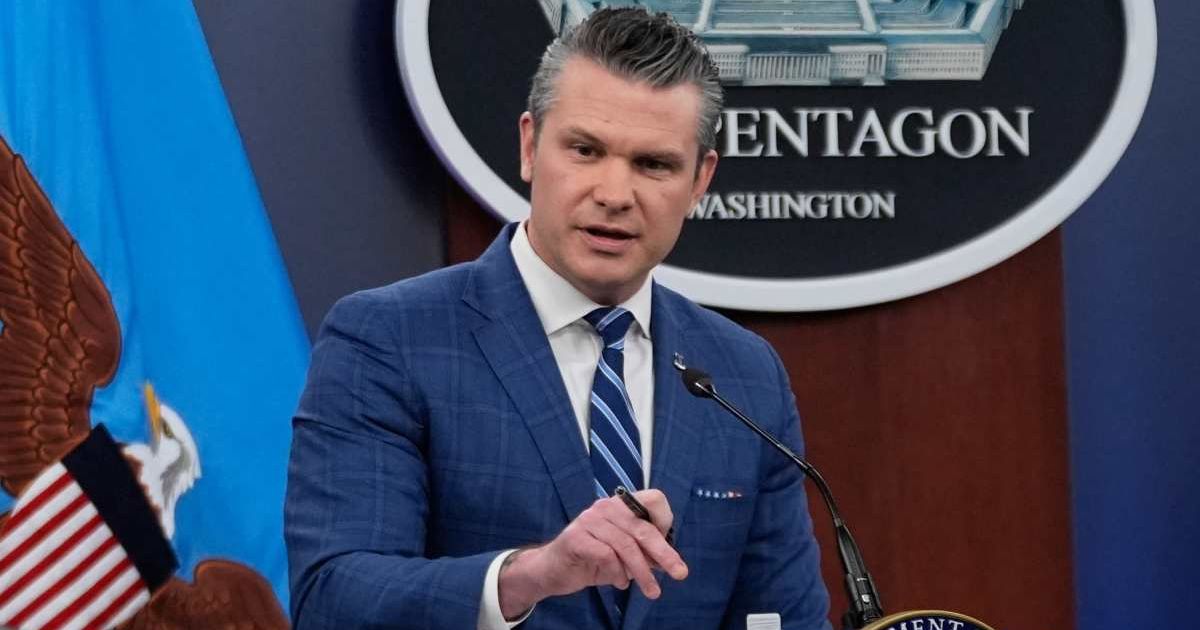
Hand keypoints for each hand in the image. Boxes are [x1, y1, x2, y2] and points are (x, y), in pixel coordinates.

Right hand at [497, 489, 687, 618]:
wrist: (552, 571)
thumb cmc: (592, 559)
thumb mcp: (624, 555)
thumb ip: (645, 553)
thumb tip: (670, 561)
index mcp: (621, 505)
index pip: (653, 499)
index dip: (665, 520)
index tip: (670, 545)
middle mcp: (606, 506)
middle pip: (643, 527)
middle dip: (664, 554)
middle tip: (679, 574)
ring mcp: (589, 519)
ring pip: (626, 546)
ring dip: (642, 573)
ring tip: (651, 591)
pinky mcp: (576, 537)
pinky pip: (606, 556)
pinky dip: (617, 573)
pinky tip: (619, 583)